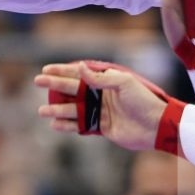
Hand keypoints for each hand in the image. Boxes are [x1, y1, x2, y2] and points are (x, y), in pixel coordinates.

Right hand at [35, 62, 167, 149]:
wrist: (156, 126)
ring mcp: (100, 111)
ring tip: (42, 111)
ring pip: (74, 109)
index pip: (80, 73)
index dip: (63, 70)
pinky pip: (81, 126)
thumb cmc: (143, 101)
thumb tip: (79, 67)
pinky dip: (68, 126)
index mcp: (106, 80)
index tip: (46, 69)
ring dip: (57, 109)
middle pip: (73, 89)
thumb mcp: (123, 84)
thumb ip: (100, 78)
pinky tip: (55, 125)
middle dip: (54, 86)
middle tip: (37, 82)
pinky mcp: (102, 128)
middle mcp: (101, 94)